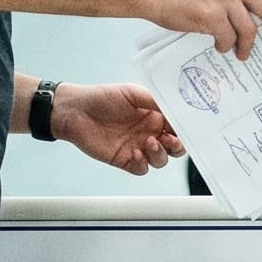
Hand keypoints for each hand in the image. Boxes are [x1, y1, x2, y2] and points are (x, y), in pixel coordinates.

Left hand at [55, 83, 183, 174]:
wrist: (75, 111)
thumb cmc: (101, 97)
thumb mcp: (131, 93)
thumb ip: (154, 101)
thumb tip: (174, 110)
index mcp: (154, 116)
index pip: (177, 127)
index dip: (184, 129)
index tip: (186, 129)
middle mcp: (149, 133)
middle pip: (174, 147)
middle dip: (178, 146)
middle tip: (171, 140)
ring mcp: (138, 147)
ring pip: (161, 160)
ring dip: (160, 154)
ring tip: (149, 143)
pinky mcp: (125, 160)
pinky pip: (142, 168)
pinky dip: (142, 163)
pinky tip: (135, 153)